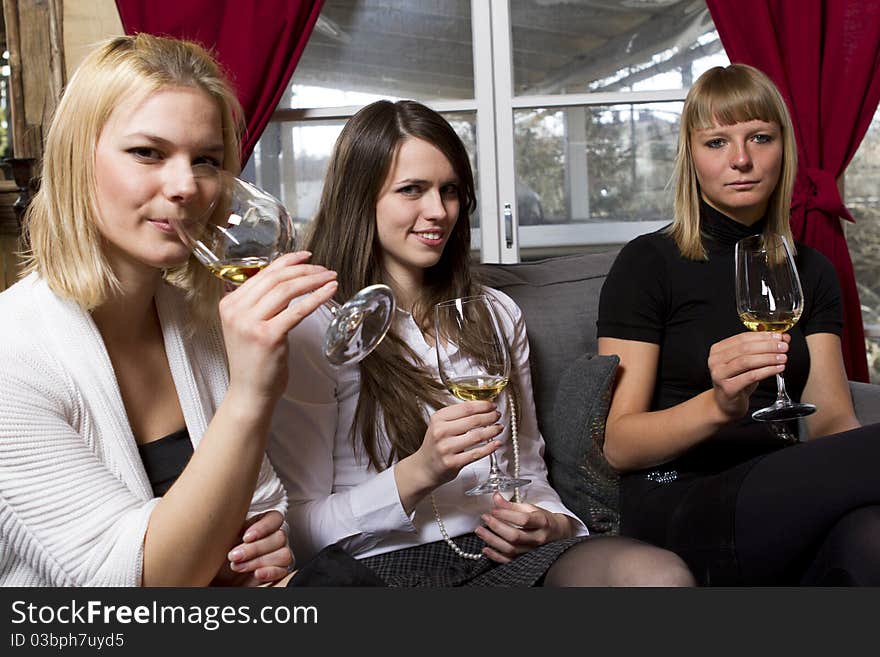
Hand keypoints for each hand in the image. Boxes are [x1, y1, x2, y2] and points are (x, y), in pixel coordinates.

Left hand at [213, 511, 293, 586]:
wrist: (221, 574)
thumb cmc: (224, 550)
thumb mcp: (225, 534)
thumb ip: (231, 521)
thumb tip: (227, 509)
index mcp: (265, 523)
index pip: (275, 518)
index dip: (263, 527)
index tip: (245, 537)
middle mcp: (276, 536)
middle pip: (280, 537)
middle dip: (255, 549)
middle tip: (234, 556)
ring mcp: (280, 553)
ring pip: (284, 554)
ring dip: (259, 561)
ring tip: (238, 566)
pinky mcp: (280, 570)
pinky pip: (284, 570)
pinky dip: (271, 572)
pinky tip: (256, 573)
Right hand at [219, 252, 337, 404]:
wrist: (250, 392)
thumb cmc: (255, 361)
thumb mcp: (249, 326)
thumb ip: (259, 304)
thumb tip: (286, 279)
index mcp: (230, 303)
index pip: (263, 273)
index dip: (288, 261)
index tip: (307, 256)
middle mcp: (236, 310)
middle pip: (276, 278)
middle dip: (304, 270)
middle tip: (325, 269)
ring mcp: (250, 323)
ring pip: (286, 290)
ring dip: (312, 280)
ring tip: (330, 278)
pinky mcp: (268, 336)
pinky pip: (297, 310)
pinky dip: (316, 297)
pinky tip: (330, 291)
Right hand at [407, 401, 503, 489]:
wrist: (424, 467)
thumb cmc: (435, 445)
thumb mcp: (439, 425)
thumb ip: (456, 416)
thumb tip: (481, 407)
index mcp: (438, 418)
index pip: (465, 408)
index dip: (483, 405)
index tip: (492, 405)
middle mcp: (441, 432)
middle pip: (473, 420)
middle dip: (490, 416)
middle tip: (497, 415)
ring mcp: (447, 448)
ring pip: (477, 436)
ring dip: (492, 430)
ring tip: (499, 428)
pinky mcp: (453, 463)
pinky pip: (476, 453)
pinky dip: (489, 448)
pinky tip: (496, 443)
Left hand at [474, 493, 575, 563]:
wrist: (556, 534)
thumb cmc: (543, 520)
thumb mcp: (530, 508)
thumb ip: (511, 504)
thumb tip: (496, 497)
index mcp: (542, 522)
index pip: (523, 520)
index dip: (506, 514)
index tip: (494, 509)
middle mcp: (538, 538)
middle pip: (515, 536)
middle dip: (497, 527)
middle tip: (485, 518)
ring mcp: (532, 550)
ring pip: (510, 549)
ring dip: (492, 540)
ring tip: (480, 531)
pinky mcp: (525, 559)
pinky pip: (509, 561)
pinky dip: (496, 556)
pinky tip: (486, 549)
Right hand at [707, 331, 789, 420]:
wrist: (726, 403)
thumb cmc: (737, 380)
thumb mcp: (748, 362)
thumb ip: (762, 349)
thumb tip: (783, 338)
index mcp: (718, 350)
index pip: (742, 338)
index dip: (763, 336)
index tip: (780, 337)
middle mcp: (715, 360)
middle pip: (744, 348)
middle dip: (768, 346)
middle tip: (784, 347)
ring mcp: (719, 374)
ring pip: (747, 361)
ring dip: (768, 358)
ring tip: (783, 358)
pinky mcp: (728, 388)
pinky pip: (750, 376)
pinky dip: (767, 371)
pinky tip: (778, 369)